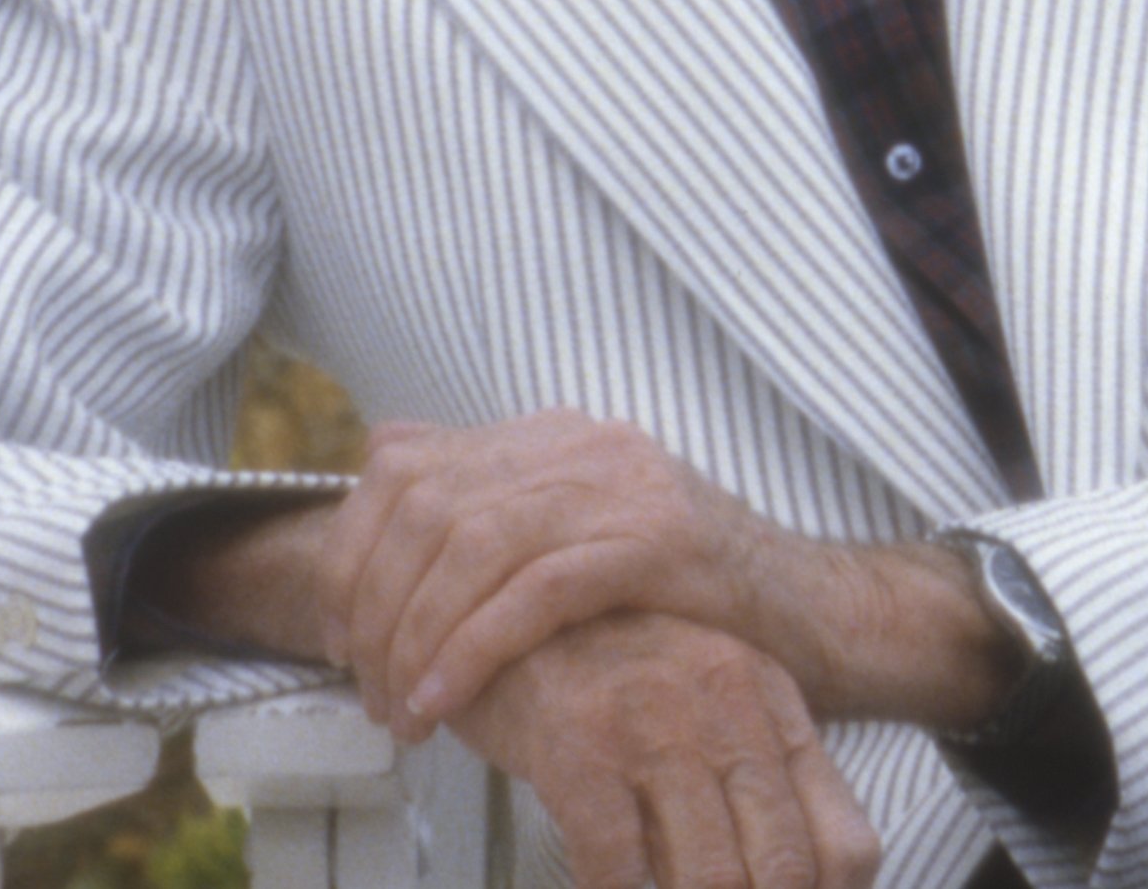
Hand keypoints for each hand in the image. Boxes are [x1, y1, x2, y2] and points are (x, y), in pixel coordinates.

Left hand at [318, 412, 802, 732]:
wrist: (810, 613)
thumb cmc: (678, 597)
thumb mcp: (576, 534)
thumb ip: (492, 506)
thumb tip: (388, 462)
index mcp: (546, 435)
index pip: (402, 462)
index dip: (351, 550)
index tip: (337, 635)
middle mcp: (576, 443)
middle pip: (424, 504)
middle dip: (374, 605)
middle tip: (364, 687)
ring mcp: (620, 484)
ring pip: (470, 545)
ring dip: (415, 638)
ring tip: (401, 711)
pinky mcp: (657, 542)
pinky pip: (536, 592)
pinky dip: (472, 649)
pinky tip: (444, 702)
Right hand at [447, 613, 878, 888]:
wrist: (496, 602)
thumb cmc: (605, 667)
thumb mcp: (704, 700)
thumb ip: (754, 779)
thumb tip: (795, 883)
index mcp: (770, 698)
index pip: (845, 846)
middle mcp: (725, 704)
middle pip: (784, 872)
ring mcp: (655, 723)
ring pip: (712, 881)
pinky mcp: (580, 747)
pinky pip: (618, 871)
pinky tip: (607, 882)